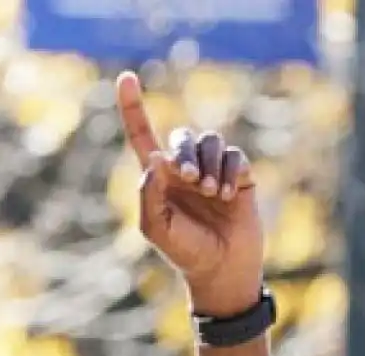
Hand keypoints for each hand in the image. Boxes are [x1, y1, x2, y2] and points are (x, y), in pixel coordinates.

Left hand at [115, 71, 264, 314]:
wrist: (222, 269)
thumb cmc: (184, 252)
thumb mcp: (157, 229)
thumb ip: (149, 195)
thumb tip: (154, 159)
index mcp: (157, 178)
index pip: (142, 135)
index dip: (133, 107)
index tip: (125, 78)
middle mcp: (183, 168)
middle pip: (181, 137)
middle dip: (184, 153)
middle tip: (188, 180)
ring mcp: (212, 170)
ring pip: (210, 140)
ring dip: (209, 163)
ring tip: (211, 193)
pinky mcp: (239, 174)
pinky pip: (234, 155)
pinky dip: (230, 171)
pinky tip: (229, 195)